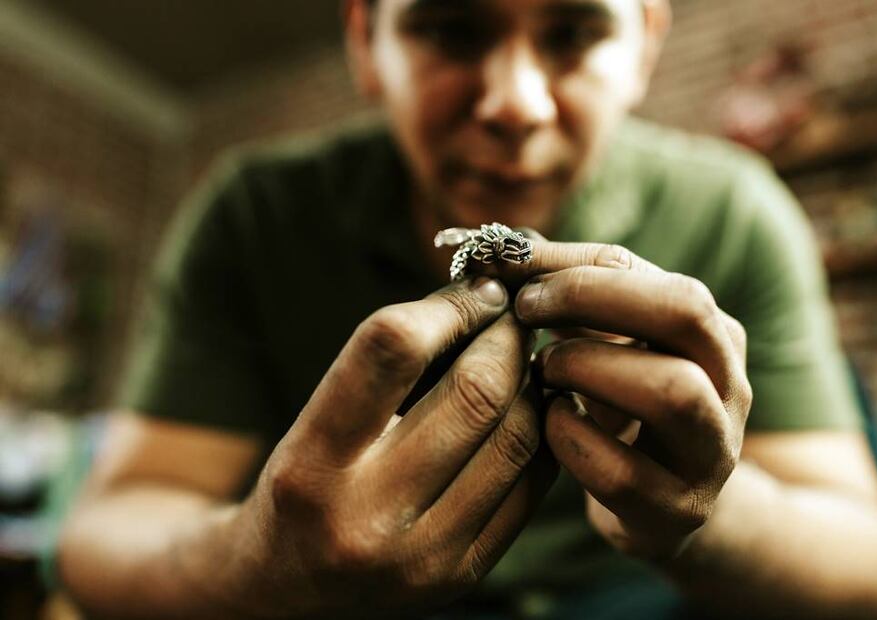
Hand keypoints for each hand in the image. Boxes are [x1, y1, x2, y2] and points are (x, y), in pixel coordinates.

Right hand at [235, 278, 555, 616]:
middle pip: (476, 394)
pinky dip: (538, 433)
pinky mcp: (460, 575)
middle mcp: (366, 517)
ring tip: (519, 361)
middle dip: (506, 338)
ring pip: (518, 437)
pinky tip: (525, 411)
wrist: (282, 588)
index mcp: (311, 463)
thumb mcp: (316, 418)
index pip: (391, 348)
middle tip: (511, 318)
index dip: (449, 306)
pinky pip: (530, 484)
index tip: (475, 291)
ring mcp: (421, 556)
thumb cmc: (302, 482)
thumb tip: (482, 299)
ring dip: (531, 383)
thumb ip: (389, 364)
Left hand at [488, 237, 752, 560]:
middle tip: (527, 306)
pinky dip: (568, 437)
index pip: (662, 278)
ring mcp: (709, 455)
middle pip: (685, 313)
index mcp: (717, 338)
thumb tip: (504, 251)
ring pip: (670, 390)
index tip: (515, 267)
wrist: (664, 509)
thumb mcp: (614, 348)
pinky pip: (621, 471)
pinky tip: (546, 423)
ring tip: (542, 369)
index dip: (581, 266)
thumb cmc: (625, 411)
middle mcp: (730, 389)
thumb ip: (575, 298)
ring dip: (586, 366)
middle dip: (593, 297)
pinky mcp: (672, 512)